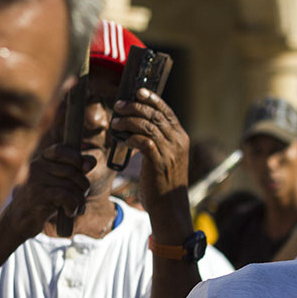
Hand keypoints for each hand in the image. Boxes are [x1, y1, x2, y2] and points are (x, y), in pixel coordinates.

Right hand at [6, 143, 95, 238]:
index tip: (85, 169)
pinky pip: (66, 196)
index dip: (76, 157)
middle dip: (83, 187)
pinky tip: (70, 213)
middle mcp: (36, 166)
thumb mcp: (59, 182)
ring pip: (71, 186)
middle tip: (81, 198)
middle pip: (72, 171)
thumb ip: (75, 170)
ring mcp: (35, 180)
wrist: (20, 219)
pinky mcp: (37, 195)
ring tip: (77, 209)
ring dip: (80, 201)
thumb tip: (90, 162)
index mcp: (41, 160)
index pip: (60, 149)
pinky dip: (73, 206)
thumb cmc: (44, 200)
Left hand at [110, 88, 189, 212]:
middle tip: (119, 106)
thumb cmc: (163, 182)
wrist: (170, 206)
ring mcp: (170, 152)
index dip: (152, 99)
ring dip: (128, 121)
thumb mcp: (166, 158)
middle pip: (155, 115)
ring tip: (115, 122)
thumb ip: (159, 141)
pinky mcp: (159, 162)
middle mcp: (178, 142)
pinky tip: (122, 140)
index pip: (167, 112)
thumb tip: (140, 126)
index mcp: (181, 138)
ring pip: (148, 126)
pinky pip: (143, 141)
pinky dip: (130, 137)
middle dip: (135, 107)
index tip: (138, 91)